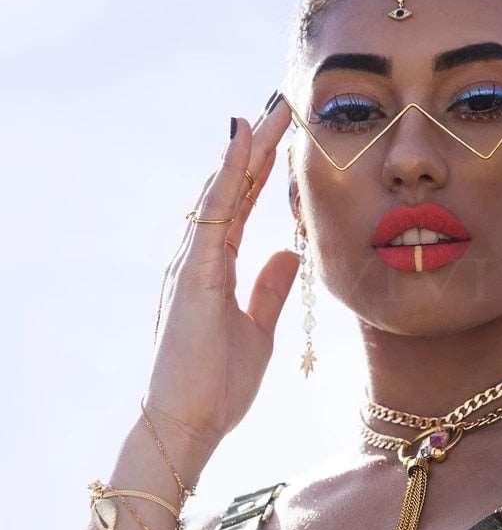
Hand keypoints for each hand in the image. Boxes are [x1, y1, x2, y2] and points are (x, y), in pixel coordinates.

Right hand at [144, 96, 298, 452]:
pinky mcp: (192, 276)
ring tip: (269, 108)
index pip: (240, 205)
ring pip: (219, 192)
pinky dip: (226, 176)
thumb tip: (287, 254)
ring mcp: (191, 263)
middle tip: (280, 103)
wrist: (186, 425)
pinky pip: (212, 215)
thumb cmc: (216, 385)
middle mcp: (198, 257)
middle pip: (230, 189)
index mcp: (215, 269)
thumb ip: (268, 290)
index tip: (282, 133)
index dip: (260, 168)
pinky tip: (241, 143)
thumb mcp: (257, 331)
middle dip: (255, 146)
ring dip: (244, 149)